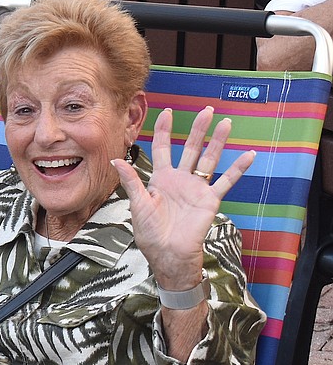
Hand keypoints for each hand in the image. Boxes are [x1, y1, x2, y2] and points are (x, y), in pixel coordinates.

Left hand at [114, 106, 254, 289]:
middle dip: (198, 129)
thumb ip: (131, 181)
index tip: (166, 112)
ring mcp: (196, 188)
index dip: (164, 131)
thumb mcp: (138, 204)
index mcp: (161, 179)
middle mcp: (180, 180)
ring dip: (218, 142)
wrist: (167, 254)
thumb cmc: (150, 233)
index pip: (162, 149)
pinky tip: (249, 155)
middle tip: (206, 110)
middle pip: (190, 148)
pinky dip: (238, 169)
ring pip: (209, 159)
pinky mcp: (210, 200)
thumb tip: (117, 160)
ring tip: (226, 123)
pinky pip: (226, 181)